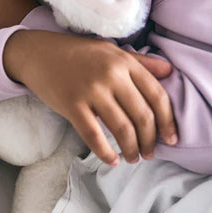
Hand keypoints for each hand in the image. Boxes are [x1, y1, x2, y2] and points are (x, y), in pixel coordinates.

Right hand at [3, 31, 176, 165]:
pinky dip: (105, 152)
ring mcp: (91, 90)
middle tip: (150, 153)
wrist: (39, 53)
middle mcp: (111, 75)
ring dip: (131, 149)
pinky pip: (94, 136)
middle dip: (150, 141)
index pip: (157, 96)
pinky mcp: (72, 105)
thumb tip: (170, 71)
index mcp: (125, 62)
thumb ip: (141, 62)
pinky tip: (112, 160)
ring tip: (132, 158)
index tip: (172, 139)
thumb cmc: (78, 53)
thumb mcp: (112, 51)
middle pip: (142, 116)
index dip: (168, 121)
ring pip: (122, 129)